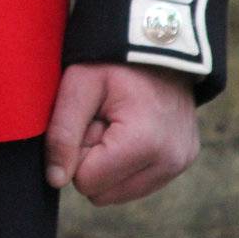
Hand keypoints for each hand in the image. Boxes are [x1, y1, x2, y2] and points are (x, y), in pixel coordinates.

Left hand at [45, 62, 198, 204]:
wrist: (158, 44)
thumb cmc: (113, 61)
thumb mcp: (79, 85)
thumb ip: (62, 133)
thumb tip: (56, 180)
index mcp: (144, 143)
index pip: (86, 182)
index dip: (79, 151)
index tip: (91, 120)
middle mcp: (170, 160)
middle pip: (103, 193)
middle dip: (94, 160)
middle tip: (103, 120)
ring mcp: (180, 163)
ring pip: (119, 193)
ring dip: (110, 164)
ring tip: (118, 123)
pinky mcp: (183, 161)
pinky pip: (138, 184)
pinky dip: (127, 163)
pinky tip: (132, 130)